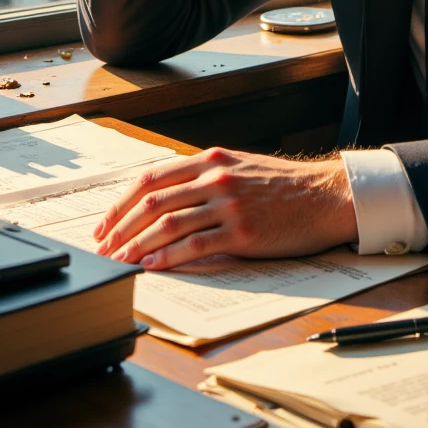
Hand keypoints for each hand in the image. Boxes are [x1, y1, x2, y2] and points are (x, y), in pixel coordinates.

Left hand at [92, 147, 357, 267]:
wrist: (326, 195)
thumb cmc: (284, 186)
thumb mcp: (239, 168)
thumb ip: (204, 179)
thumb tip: (166, 200)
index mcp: (210, 160)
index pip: (151, 179)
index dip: (121, 203)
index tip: (103, 224)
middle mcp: (215, 178)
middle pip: (152, 202)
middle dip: (120, 228)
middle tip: (102, 249)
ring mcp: (228, 204)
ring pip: (168, 224)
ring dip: (136, 245)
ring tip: (118, 262)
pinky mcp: (242, 231)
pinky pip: (195, 245)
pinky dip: (167, 257)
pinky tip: (152, 266)